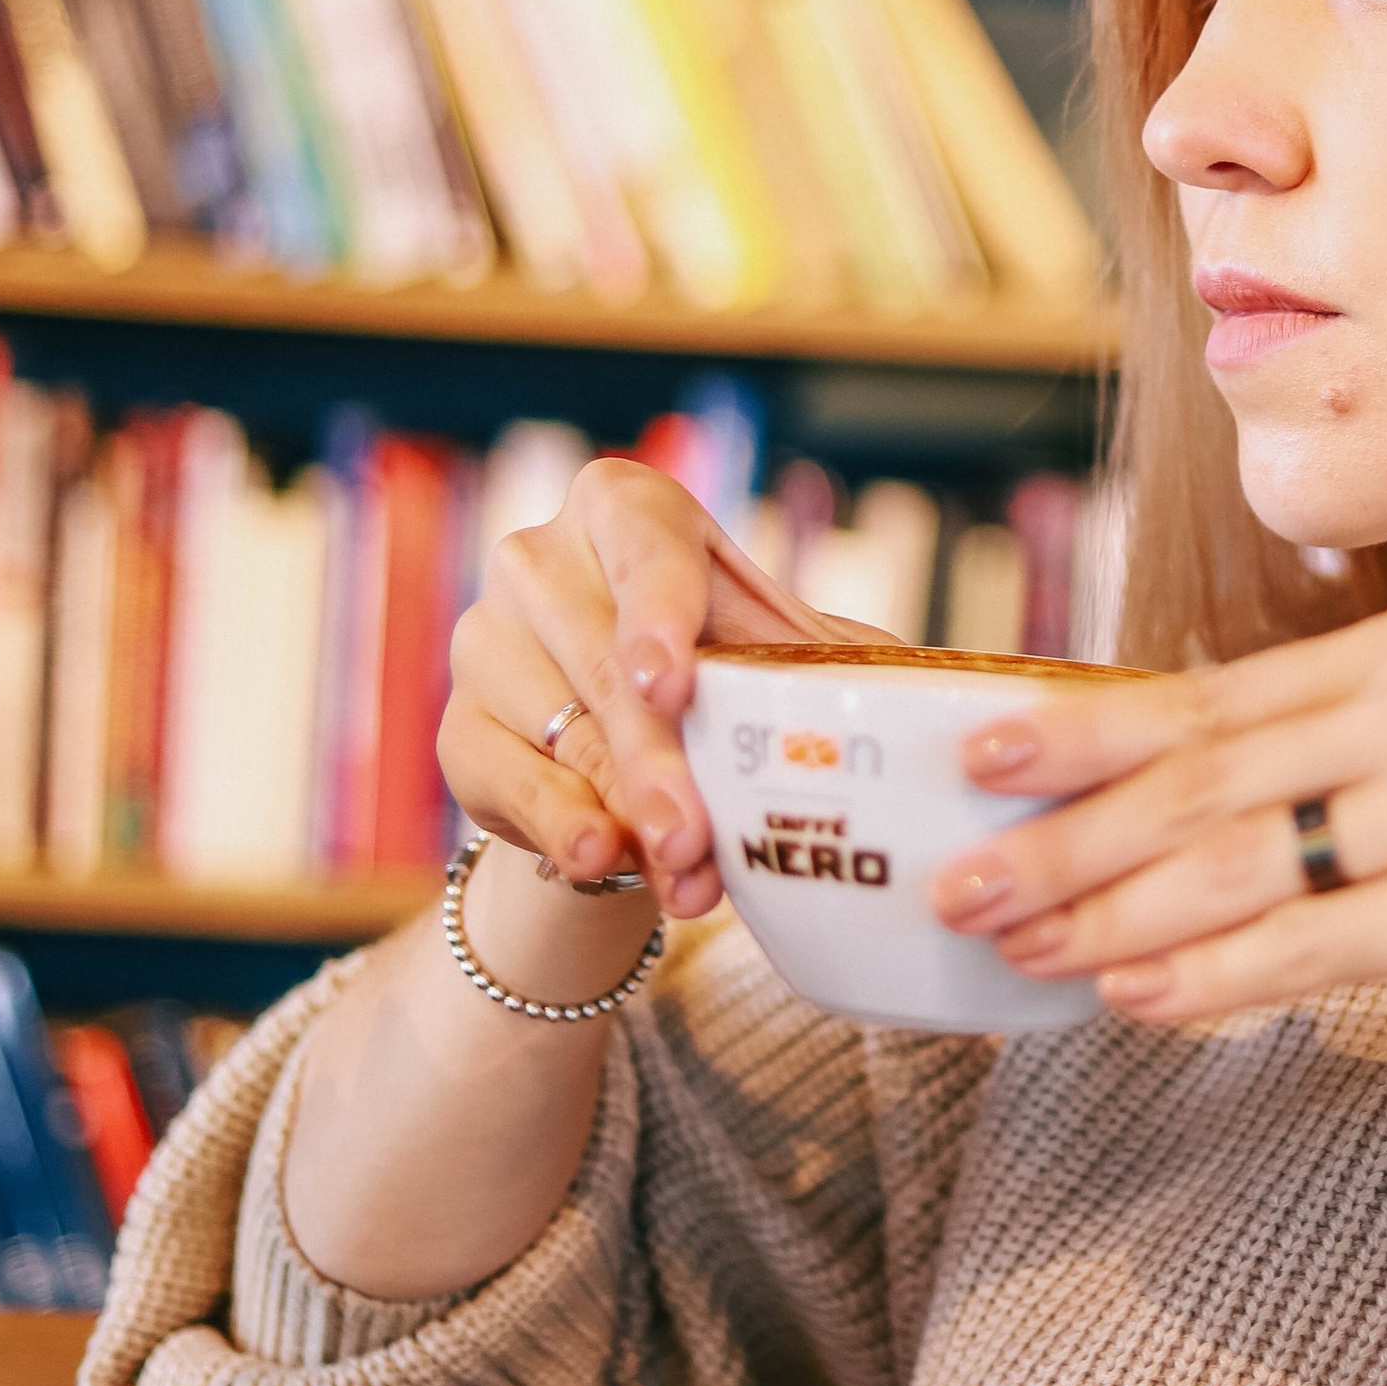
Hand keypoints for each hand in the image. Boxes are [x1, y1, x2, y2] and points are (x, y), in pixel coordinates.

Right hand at [440, 459, 866, 919]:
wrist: (629, 753)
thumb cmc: (723, 675)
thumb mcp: (775, 654)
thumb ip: (828, 662)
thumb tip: (928, 691)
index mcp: (626, 509)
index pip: (645, 548)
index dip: (659, 615)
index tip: (673, 685)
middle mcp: (539, 558)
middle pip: (604, 666)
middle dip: (658, 763)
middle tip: (698, 839)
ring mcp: (486, 642)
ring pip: (561, 735)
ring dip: (624, 814)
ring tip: (686, 876)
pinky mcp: (458, 729)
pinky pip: (506, 782)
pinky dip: (559, 828)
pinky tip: (598, 858)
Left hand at [930, 597, 1386, 1169]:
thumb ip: (1297, 770)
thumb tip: (1107, 798)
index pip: (1217, 701)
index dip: (1085, 734)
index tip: (976, 759)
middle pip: (1209, 779)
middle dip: (1067, 836)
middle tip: (959, 883)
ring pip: (1238, 863)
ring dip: (1109, 913)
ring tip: (1019, 949)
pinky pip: (1303, 945)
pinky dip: (1205, 977)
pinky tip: (1128, 999)